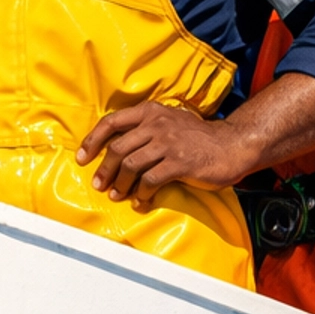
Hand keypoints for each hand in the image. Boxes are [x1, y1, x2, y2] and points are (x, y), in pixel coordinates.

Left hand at [77, 102, 249, 210]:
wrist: (232, 146)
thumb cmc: (198, 139)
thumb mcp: (171, 122)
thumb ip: (146, 129)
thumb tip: (117, 148)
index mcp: (151, 112)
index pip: (111, 122)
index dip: (92, 141)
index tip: (81, 158)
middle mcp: (157, 123)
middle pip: (117, 148)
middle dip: (103, 170)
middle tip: (99, 185)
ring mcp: (168, 142)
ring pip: (130, 165)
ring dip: (120, 184)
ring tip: (117, 195)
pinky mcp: (179, 162)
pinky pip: (150, 181)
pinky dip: (141, 194)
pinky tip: (141, 201)